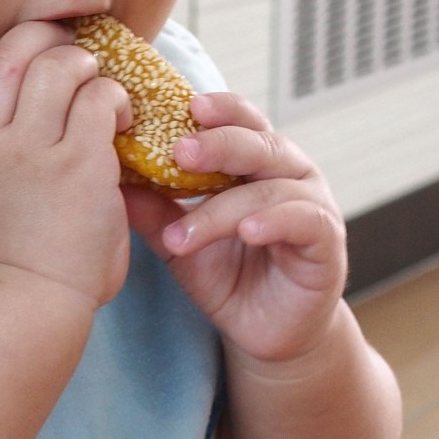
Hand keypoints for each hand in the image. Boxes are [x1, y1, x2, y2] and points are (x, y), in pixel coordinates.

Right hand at [0, 21, 133, 312]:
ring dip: (86, 66)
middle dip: (46, 40)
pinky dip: (116, 98)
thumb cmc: (16, 255)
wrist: (29, 302)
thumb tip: (38, 107)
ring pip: (57, 65)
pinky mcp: (77, 162)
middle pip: (9, 51)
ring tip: (102, 91)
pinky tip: (123, 120)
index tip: (27, 79)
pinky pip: (99, 98)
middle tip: (75, 58)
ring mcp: (30, 149)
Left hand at [122, 91, 346, 362]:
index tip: (185, 105)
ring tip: (186, 232)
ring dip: (225, 207)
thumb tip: (111, 178)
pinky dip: (275, 222)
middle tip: (179, 153)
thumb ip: (153, 210)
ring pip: (272, 188)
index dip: (219, 109)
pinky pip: (304, 221)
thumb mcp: (180, 243)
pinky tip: (248, 230)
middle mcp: (288, 174)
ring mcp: (312, 204)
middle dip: (218, 145)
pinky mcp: (327, 241)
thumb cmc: (228, 278)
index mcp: (255, 163)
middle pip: (258, 143)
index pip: (240, 121)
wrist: (265, 333)